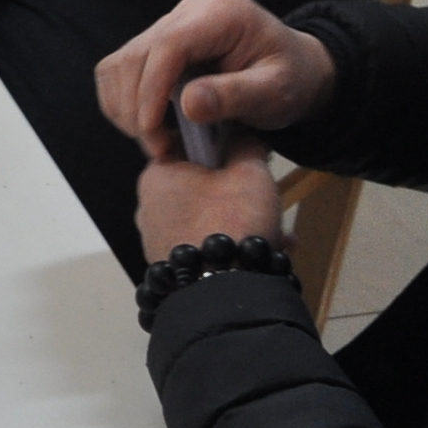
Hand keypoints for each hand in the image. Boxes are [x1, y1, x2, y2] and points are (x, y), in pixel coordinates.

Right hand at [94, 0, 339, 165]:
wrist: (295, 70)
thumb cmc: (291, 79)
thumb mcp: (275, 92)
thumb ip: (235, 96)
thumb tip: (188, 105)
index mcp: (222, 13)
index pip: (169, 44)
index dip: (152, 88)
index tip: (150, 129)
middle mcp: (189, 12)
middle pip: (137, 54)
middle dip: (137, 106)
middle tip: (157, 148)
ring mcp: (169, 26)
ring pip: (120, 63)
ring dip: (125, 106)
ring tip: (153, 140)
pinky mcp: (156, 45)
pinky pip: (120, 70)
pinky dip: (122, 101)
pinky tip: (147, 125)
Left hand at [134, 149, 286, 264]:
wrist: (220, 293)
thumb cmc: (230, 224)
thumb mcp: (250, 173)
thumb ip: (246, 145)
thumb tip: (242, 134)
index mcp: (157, 176)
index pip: (187, 146)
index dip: (222, 147)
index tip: (248, 157)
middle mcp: (150, 208)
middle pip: (202, 187)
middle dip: (240, 193)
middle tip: (268, 202)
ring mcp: (158, 241)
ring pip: (209, 220)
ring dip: (243, 223)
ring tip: (277, 234)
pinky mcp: (172, 267)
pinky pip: (206, 246)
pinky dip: (232, 246)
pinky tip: (264, 254)